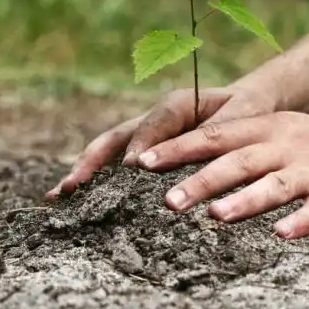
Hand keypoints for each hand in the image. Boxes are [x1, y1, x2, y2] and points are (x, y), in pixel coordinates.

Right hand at [47, 85, 277, 197]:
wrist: (250, 106)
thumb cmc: (250, 110)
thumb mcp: (243, 115)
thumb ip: (219, 130)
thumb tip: (197, 151)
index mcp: (178, 104)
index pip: (154, 124)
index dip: (141, 145)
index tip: (132, 168)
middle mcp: (153, 120)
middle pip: (115, 138)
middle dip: (92, 161)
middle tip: (72, 186)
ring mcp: (145, 138)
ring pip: (108, 153)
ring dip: (84, 173)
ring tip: (58, 196)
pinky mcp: (145, 154)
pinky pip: (116, 167)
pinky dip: (96, 183)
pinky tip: (75, 203)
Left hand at [134, 112, 308, 238]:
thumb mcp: (280, 134)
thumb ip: (238, 144)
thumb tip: (182, 163)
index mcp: (268, 129)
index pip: (215, 136)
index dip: (178, 148)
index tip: (142, 161)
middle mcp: (287, 145)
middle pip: (239, 161)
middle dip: (201, 180)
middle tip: (168, 200)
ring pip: (275, 184)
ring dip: (245, 200)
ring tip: (216, 217)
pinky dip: (302, 221)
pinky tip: (283, 235)